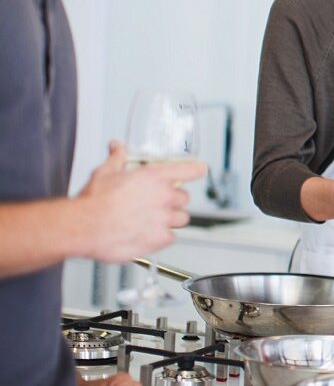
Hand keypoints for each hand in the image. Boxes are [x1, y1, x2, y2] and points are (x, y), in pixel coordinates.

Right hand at [77, 141, 205, 261]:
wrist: (84, 227)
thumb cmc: (94, 202)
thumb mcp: (105, 172)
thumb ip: (117, 157)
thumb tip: (117, 147)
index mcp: (156, 177)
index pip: (193, 169)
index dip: (196, 170)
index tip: (198, 171)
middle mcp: (165, 197)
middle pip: (184, 198)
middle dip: (173, 200)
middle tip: (156, 203)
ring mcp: (165, 218)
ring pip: (182, 219)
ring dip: (172, 219)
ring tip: (153, 220)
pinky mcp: (160, 238)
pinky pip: (172, 237)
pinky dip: (162, 237)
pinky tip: (148, 233)